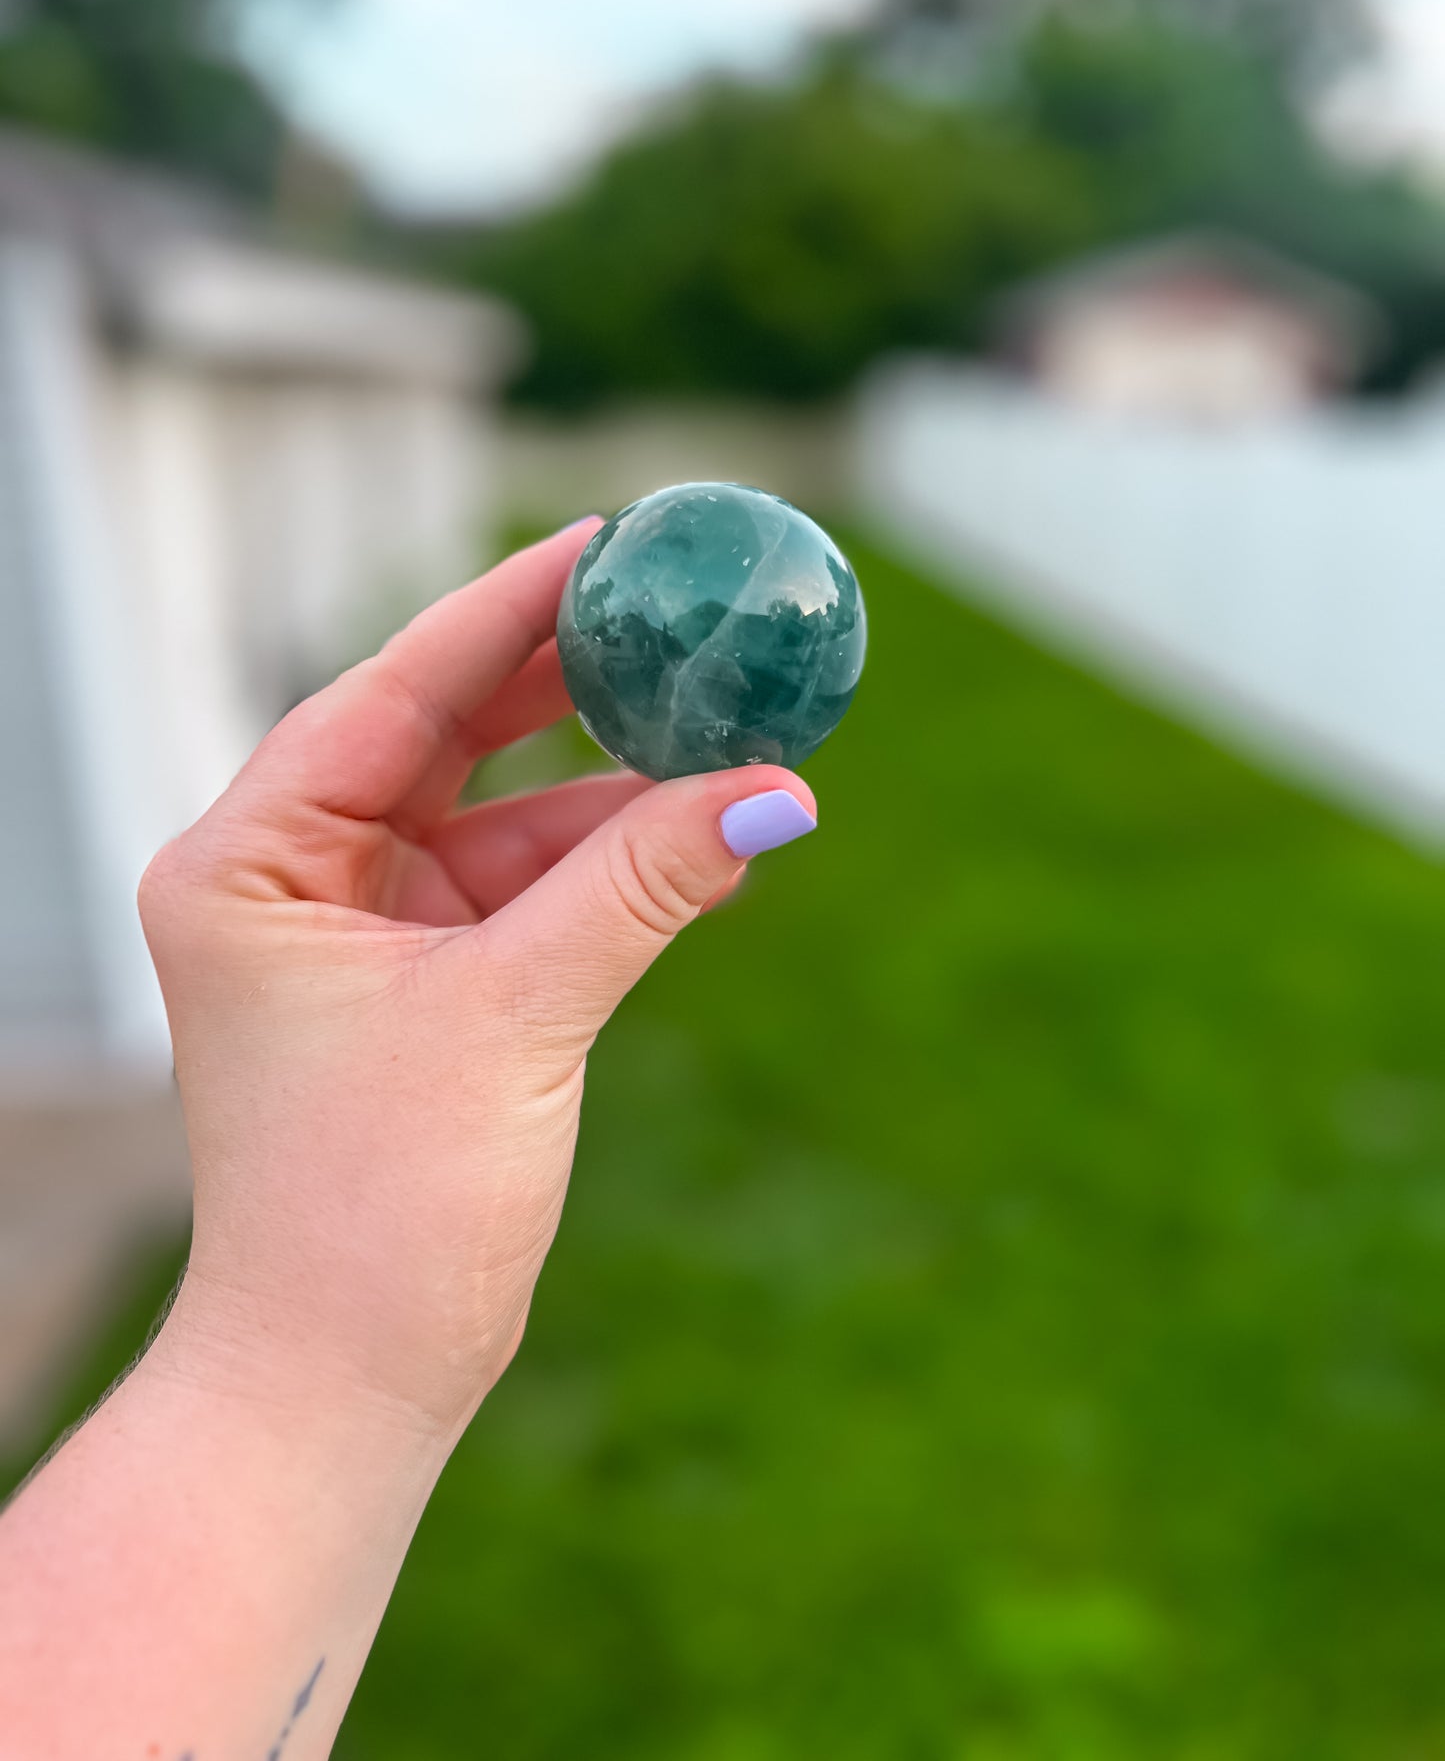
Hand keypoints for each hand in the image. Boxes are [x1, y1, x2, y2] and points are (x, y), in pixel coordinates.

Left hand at [139, 519, 817, 1440]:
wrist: (344, 1378)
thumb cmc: (377, 1207)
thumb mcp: (515, 1018)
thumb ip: (639, 889)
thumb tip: (773, 792)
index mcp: (251, 859)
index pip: (393, 692)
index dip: (505, 610)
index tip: (604, 543)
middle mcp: (293, 876)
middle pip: (444, 733)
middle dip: (564, 681)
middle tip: (672, 610)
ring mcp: (360, 928)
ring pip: (499, 814)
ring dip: (610, 789)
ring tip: (728, 734)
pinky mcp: (424, 984)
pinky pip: (526, 889)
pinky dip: (607, 867)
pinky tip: (703, 838)